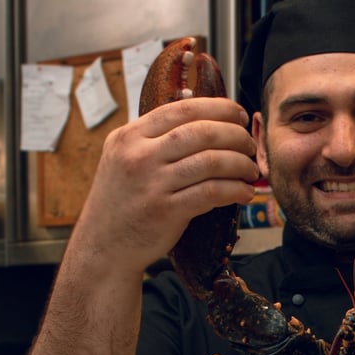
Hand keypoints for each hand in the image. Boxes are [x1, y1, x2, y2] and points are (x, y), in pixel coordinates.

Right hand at [74, 96, 258, 274]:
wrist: (103, 246)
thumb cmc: (122, 202)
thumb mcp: (123, 158)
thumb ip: (154, 138)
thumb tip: (203, 116)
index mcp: (129, 136)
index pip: (182, 109)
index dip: (218, 108)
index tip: (239, 116)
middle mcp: (138, 155)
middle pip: (201, 132)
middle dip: (235, 136)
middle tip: (250, 145)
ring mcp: (152, 183)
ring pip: (210, 161)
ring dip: (240, 164)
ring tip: (251, 171)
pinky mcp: (166, 211)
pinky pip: (211, 192)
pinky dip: (235, 190)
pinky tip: (244, 192)